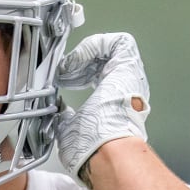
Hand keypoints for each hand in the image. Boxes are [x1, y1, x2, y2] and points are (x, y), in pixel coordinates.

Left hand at [53, 32, 150, 186]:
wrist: (104, 147)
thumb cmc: (91, 146)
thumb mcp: (69, 129)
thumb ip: (65, 118)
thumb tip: (59, 113)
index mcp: (115, 105)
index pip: (98, 78)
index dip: (78, 74)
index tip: (61, 78)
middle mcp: (126, 89)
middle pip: (104, 63)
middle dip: (79, 63)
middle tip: (62, 71)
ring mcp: (130, 77)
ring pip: (111, 50)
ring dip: (85, 54)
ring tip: (68, 66)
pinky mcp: (130, 67)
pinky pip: (118, 42)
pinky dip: (94, 46)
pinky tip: (78, 59)